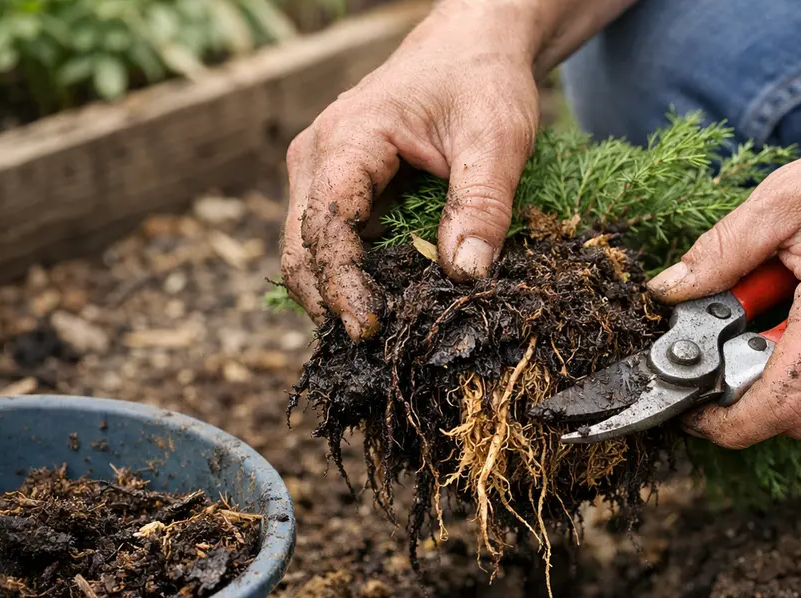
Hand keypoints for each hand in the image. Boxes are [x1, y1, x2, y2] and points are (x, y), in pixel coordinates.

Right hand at [281, 3, 541, 339]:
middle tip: (372, 348)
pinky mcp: (336, 185)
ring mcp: (321, 170)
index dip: (342, 284)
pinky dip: (345, 276)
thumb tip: (465, 274)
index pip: (326, 227)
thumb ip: (483, 205)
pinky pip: (326, 241)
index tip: (368, 327)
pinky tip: (378, 305)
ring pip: (306, 250)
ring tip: (375, 335)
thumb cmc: (483, 81)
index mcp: (348, 139)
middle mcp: (318, 154)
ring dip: (333, 294)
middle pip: (301, 247)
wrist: (472, 45)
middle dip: (328, 301)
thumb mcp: (499, 139)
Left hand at [647, 112, 800, 447]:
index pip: (781, 403)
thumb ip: (722, 250)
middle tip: (728, 346)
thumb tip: (670, 291)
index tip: (696, 415)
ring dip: (786, 374)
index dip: (730, 425)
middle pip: (797, 416)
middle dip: (750, 395)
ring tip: (781, 310)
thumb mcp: (787, 197)